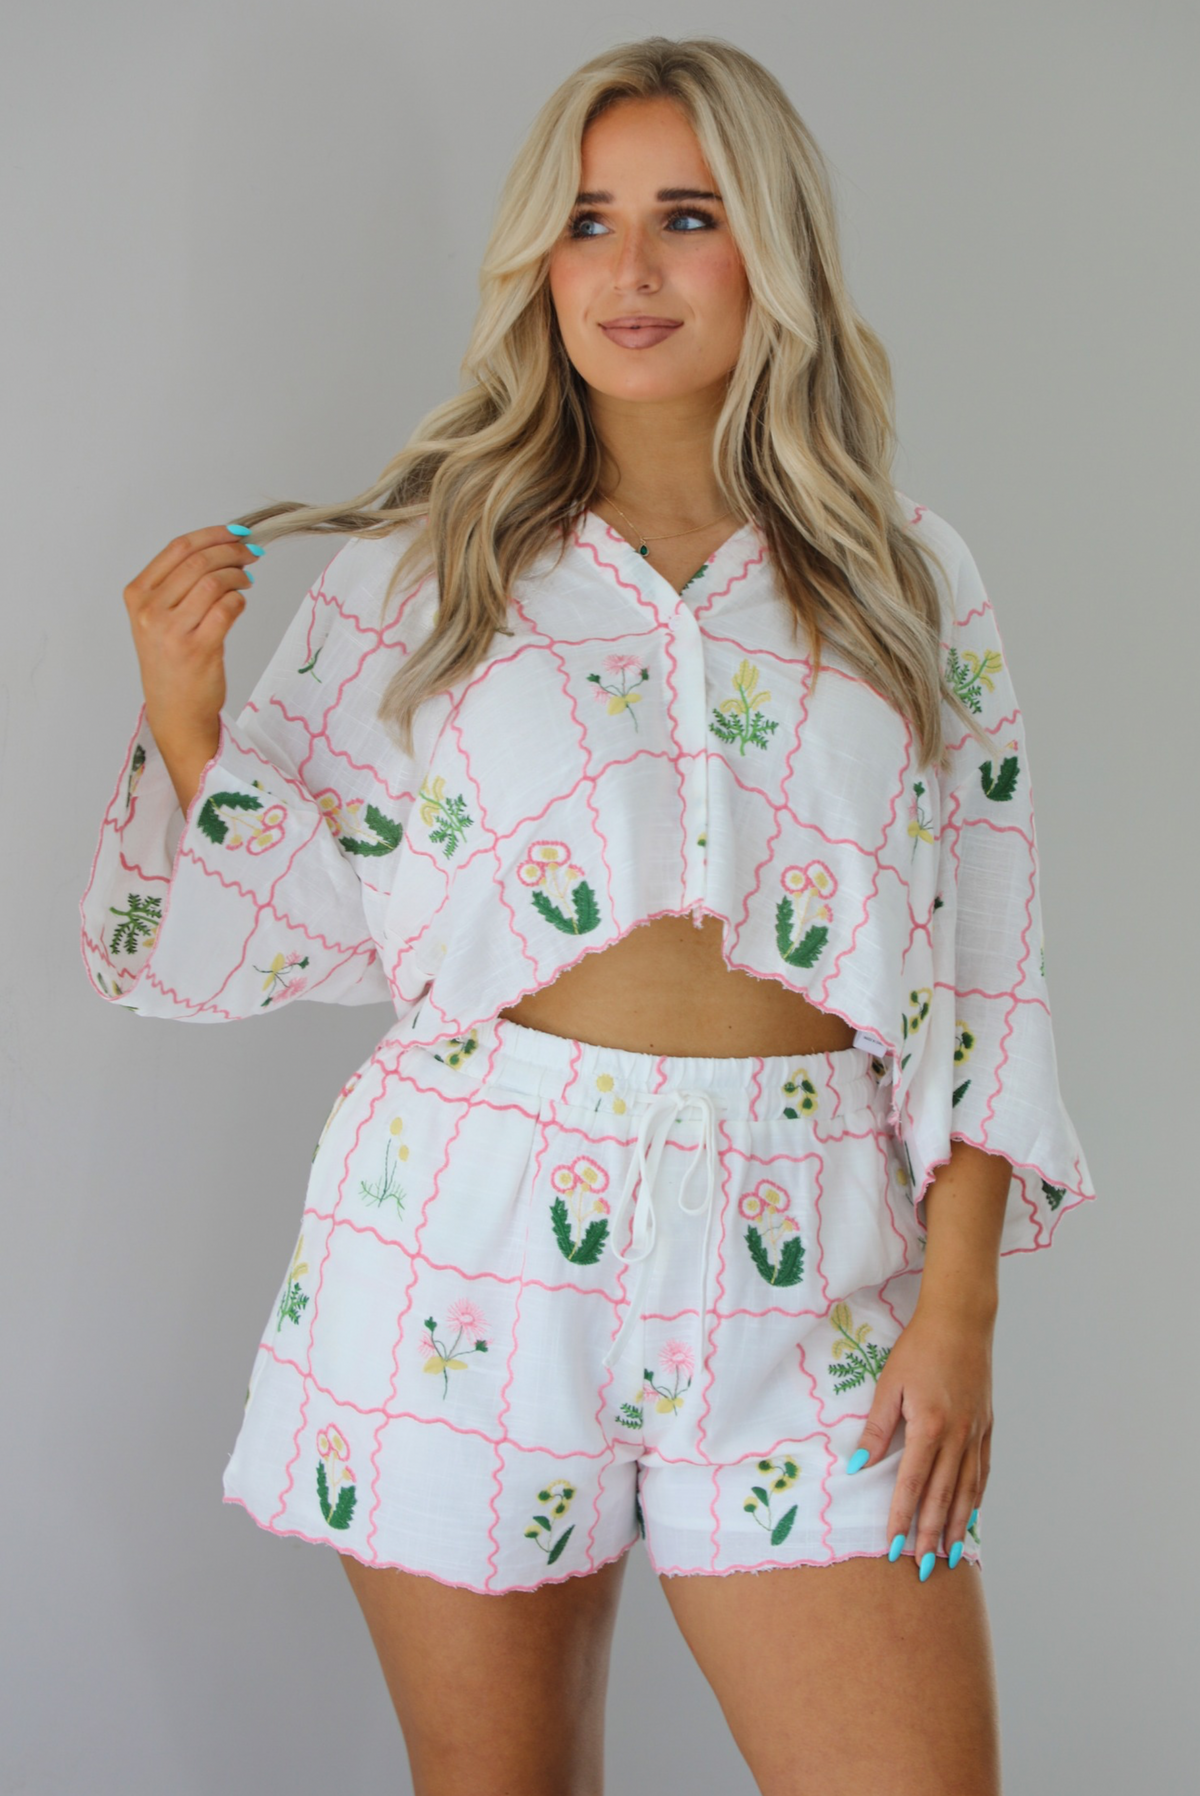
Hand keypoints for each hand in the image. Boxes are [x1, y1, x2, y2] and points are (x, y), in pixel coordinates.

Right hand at [123, 524, 259, 807]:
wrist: (175, 711)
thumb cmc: (171, 662)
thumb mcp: (160, 618)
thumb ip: (181, 583)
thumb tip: (225, 546)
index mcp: (138, 596)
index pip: (178, 548)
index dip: (213, 535)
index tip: (236, 533)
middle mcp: (151, 611)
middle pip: (199, 561)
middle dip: (232, 552)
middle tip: (251, 554)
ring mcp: (173, 630)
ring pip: (214, 582)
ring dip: (237, 576)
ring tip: (245, 580)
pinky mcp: (198, 648)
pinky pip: (228, 608)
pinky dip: (239, 600)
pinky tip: (239, 603)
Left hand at [848, 1301, 993, 1576]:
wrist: (961, 1322)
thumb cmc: (919, 1349)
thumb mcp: (890, 1384)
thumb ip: (876, 1427)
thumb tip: (859, 1465)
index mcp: (929, 1427)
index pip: (912, 1485)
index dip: (902, 1519)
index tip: (893, 1547)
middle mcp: (956, 1438)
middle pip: (942, 1498)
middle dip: (931, 1537)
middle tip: (923, 1569)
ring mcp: (975, 1434)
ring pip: (966, 1492)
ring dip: (957, 1527)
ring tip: (950, 1557)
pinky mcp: (986, 1427)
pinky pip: (981, 1473)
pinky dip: (975, 1499)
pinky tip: (970, 1516)